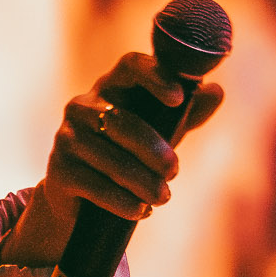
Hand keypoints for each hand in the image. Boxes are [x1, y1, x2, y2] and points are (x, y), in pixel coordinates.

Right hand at [0, 52, 223, 266]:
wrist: (81, 197)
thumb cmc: (128, 154)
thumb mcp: (161, 132)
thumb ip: (187, 114)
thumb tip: (216, 92)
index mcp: (111, 88)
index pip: (130, 66)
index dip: (154, 77)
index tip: (178, 98)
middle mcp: (83, 107)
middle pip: (124, 122)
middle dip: (154, 150)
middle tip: (174, 171)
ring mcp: (67, 138)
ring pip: (111, 158)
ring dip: (143, 183)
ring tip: (162, 197)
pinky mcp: (59, 171)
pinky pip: (96, 186)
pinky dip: (123, 202)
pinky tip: (139, 210)